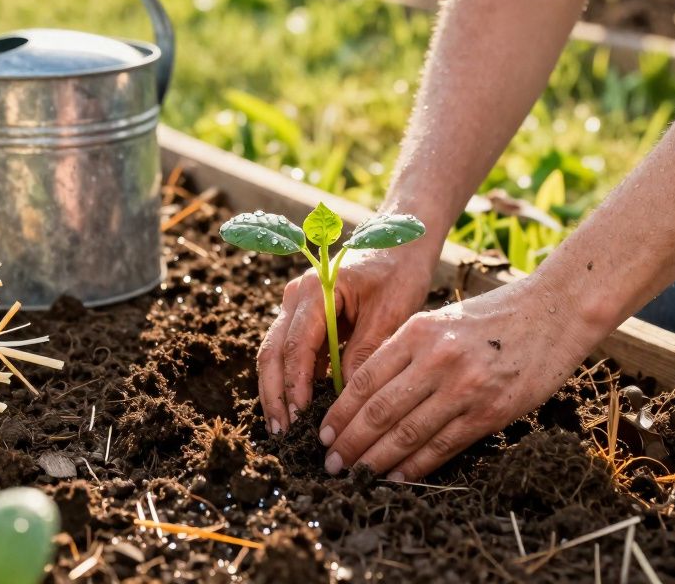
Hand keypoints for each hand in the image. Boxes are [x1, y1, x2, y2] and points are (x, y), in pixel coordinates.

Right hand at [259, 243, 437, 433]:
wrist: (400, 243)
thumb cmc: (399, 272)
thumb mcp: (390, 312)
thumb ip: (365, 352)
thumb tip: (346, 398)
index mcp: (316, 290)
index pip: (296, 346)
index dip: (295, 385)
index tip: (301, 418)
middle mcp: (297, 297)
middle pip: (273, 351)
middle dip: (275, 394)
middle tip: (282, 432)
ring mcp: (297, 307)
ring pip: (276, 354)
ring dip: (277, 390)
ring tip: (284, 428)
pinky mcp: (306, 318)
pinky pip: (291, 352)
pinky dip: (291, 380)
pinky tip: (298, 409)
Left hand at [316, 279, 595, 479]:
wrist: (554, 312)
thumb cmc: (494, 316)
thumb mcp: (441, 321)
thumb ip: (405, 351)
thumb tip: (366, 393)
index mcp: (418, 332)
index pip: (365, 380)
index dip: (340, 413)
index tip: (323, 434)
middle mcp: (436, 359)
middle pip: (379, 411)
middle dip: (350, 443)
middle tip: (331, 464)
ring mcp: (464, 387)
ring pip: (406, 434)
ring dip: (375, 461)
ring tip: (356, 476)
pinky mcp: (490, 412)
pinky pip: (442, 446)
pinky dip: (415, 467)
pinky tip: (397, 478)